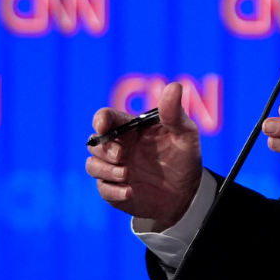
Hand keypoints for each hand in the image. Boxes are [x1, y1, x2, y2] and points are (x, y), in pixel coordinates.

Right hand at [85, 82, 202, 229]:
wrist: (188, 193)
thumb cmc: (184, 157)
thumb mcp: (185, 134)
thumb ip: (175, 113)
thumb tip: (174, 86)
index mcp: (131, 129)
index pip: (107, 118)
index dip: (101, 119)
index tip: (102, 125)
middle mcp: (119, 147)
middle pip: (95, 142)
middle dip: (103, 148)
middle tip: (121, 155)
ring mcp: (115, 169)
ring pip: (92, 165)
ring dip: (105, 169)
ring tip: (126, 174)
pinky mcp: (115, 190)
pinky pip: (102, 189)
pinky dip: (112, 190)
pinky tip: (130, 192)